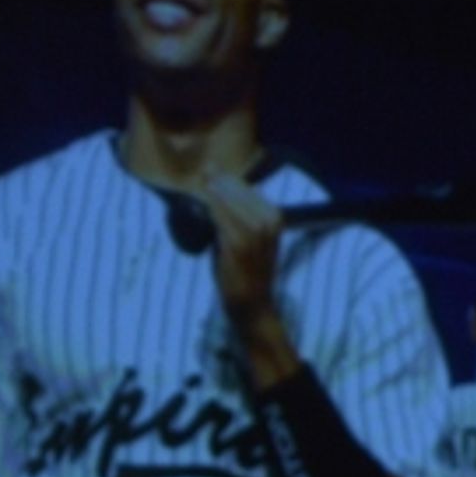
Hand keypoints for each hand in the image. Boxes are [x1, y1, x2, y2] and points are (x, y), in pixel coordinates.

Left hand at [204, 172, 296, 384]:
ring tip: (200, 183)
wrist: (253, 306)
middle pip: (235, 189)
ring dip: (210, 190)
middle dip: (215, 180)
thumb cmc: (247, 272)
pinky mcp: (237, 243)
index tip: (209, 170)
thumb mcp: (253, 240)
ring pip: (226, 199)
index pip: (246, 187)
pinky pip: (218, 217)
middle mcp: (268, 222)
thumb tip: (216, 186)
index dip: (224, 177)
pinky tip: (200, 203)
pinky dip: (208, 207)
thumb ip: (241, 216)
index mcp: (275, 218)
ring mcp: (254, 232)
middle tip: (203, 172)